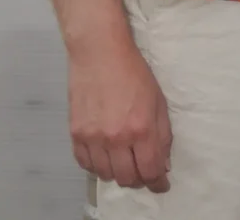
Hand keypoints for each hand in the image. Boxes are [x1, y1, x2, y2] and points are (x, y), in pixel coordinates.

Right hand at [69, 32, 172, 191]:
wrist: (100, 54)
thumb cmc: (134, 73)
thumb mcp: (158, 101)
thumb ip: (162, 135)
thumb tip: (163, 163)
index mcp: (141, 129)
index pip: (150, 170)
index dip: (158, 182)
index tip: (161, 185)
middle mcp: (116, 138)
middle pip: (127, 178)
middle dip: (139, 180)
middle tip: (143, 172)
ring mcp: (93, 138)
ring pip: (106, 175)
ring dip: (118, 174)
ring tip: (124, 162)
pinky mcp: (75, 133)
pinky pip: (85, 164)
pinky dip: (96, 166)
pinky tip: (104, 157)